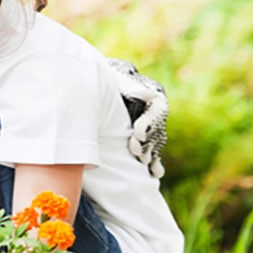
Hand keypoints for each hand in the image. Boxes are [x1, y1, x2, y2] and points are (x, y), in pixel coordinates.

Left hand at [106, 58, 167, 178]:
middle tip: (136, 153)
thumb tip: (148, 94)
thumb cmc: (105, 81)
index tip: (137, 134)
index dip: (148, 123)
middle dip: (147, 142)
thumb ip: (130, 86)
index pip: (156, 109)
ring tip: (141, 162)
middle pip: (156, 128)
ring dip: (149, 153)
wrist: (95, 87)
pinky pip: (152, 149)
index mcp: (150, 94)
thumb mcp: (114, 79)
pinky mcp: (142, 137)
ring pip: (155, 140)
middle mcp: (153, 111)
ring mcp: (149, 126)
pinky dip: (154, 161)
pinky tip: (156, 173)